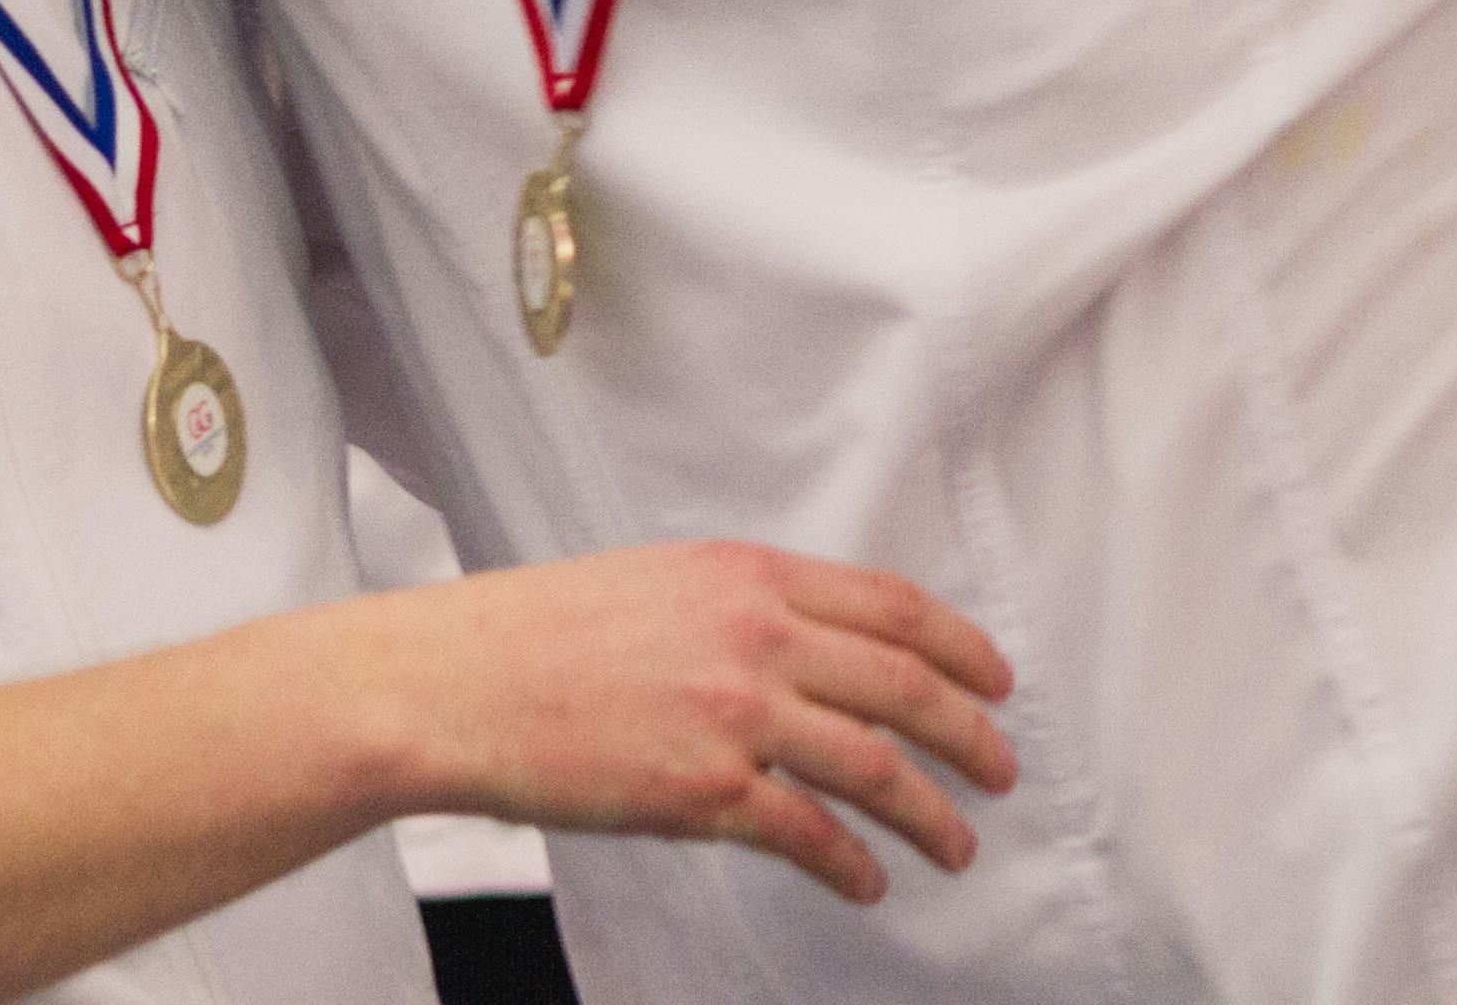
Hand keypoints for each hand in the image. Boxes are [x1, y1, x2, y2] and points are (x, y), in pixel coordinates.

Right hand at [381, 540, 1018, 905]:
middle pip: (904, 686)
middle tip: (1000, 769)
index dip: (959, 646)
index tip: (994, 679)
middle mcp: (755, 635)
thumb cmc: (538, 633)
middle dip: (970, 735)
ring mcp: (736, 714)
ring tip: (956, 845)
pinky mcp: (706, 791)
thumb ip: (743, 605)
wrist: (456, 683)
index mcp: (745, 573)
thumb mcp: (657, 582)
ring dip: (931, 814)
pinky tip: (867, 882)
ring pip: (875, 768)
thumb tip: (813, 646)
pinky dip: (852, 864)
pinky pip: (810, 834)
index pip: (891, 604)